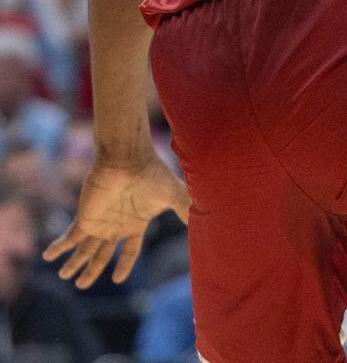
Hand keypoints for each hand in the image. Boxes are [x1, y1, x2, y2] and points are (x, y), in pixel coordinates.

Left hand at [43, 154, 189, 287]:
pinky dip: (58, 248)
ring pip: (84, 250)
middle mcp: (115, 226)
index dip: (125, 265)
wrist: (128, 161)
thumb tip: (201, 220)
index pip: (129, 250)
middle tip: (81, 284)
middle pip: (101, 254)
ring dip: (74, 264)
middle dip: (92, 270)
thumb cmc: (151, 176)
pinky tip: (47, 257)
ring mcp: (99, 223)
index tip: (117, 278)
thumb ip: (184, 208)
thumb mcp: (173, 195)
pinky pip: (69, 238)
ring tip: (65, 277)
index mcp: (135, 224)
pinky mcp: (85, 219)